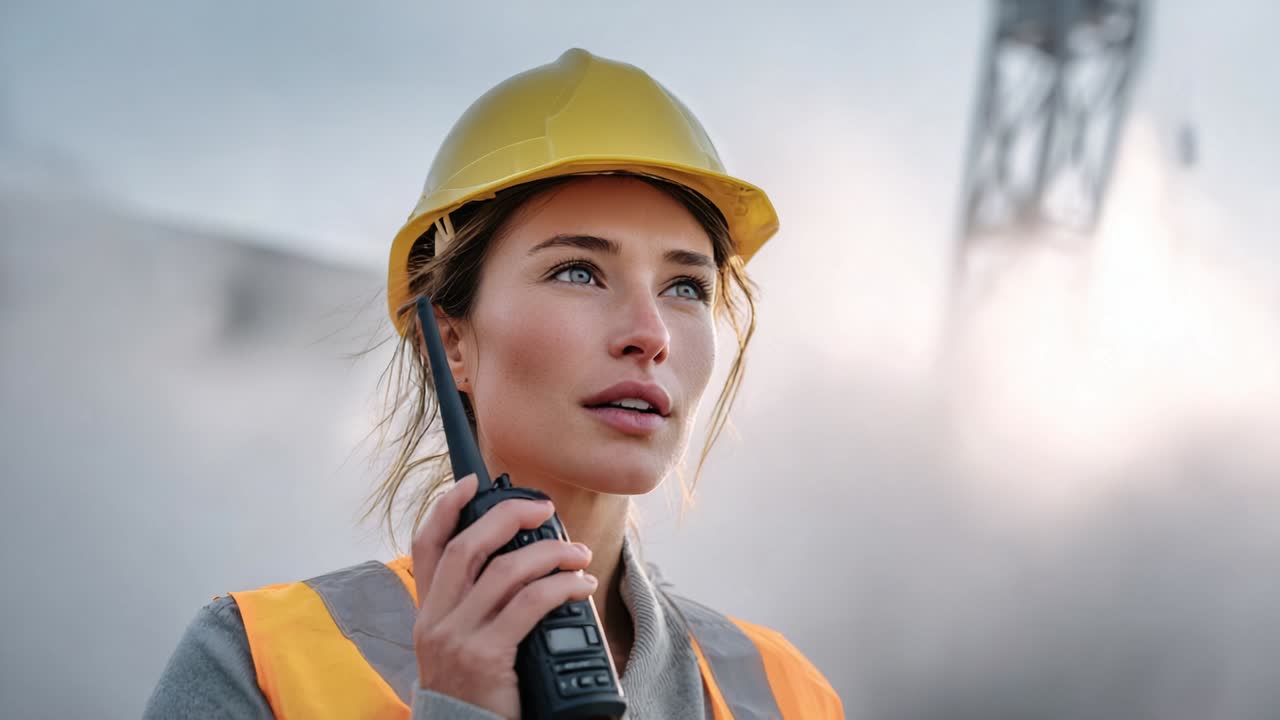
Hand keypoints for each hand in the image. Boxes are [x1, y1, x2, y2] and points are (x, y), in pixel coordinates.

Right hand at [411, 474, 597, 719]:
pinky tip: (580, 586)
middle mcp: (437, 621)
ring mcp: (458, 639)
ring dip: (549, 553)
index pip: (426, 546)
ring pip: (505, 571)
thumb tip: (518, 563)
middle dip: (509, 516)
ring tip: (577, 554)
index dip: (445, 507)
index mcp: (428, 613)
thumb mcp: (456, 646)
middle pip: (468, 546)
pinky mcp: (486, 657)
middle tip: (544, 510)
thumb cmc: (472, 693)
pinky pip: (530, 604)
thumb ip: (472, 607)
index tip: (470, 482)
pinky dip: (561, 586)